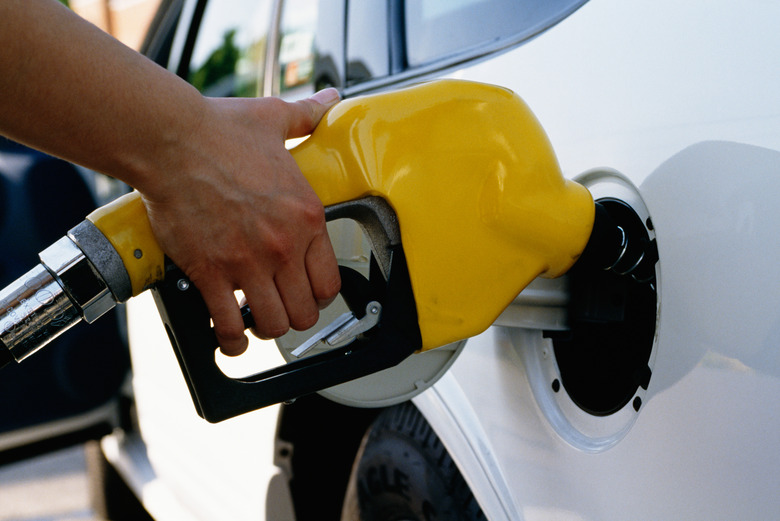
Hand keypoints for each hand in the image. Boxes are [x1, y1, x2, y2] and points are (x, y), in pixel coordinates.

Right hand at [141, 90, 341, 355]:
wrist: (169, 138)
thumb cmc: (219, 130)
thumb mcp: (275, 119)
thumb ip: (308, 117)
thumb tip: (330, 100)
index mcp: (307, 215)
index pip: (330, 281)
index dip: (320, 294)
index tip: (306, 291)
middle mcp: (284, 246)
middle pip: (306, 312)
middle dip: (294, 315)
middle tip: (280, 307)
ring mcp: (248, 263)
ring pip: (275, 325)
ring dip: (266, 328)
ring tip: (256, 320)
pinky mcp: (211, 272)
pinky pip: (230, 326)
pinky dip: (232, 340)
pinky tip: (231, 337)